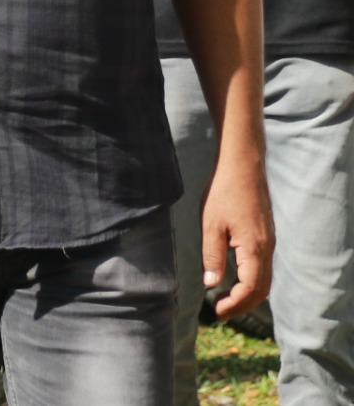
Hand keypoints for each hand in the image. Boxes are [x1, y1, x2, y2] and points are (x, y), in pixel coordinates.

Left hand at [201, 153, 275, 319]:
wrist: (242, 167)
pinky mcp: (265, 236)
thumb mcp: (211, 224)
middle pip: (261, 289)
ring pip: (264, 279)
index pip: (250, 288)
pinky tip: (236, 281)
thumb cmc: (223, 193)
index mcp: (254, 249)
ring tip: (227, 302)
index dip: (235, 304)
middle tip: (221, 314)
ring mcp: (268, 243)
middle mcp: (267, 249)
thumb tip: (212, 283)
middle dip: (242, 305)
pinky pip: (263, 267)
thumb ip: (212, 255)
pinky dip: (252, 281)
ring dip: (248, 295)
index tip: (217, 312)